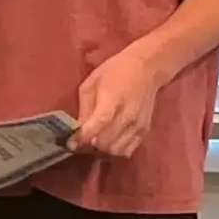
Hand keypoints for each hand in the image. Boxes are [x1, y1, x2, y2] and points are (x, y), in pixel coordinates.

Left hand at [74, 44, 166, 158]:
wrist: (148, 68)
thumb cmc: (115, 72)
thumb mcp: (91, 84)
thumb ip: (84, 109)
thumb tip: (77, 131)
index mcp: (112, 100)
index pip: (98, 126)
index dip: (83, 138)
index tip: (71, 143)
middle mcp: (128, 115)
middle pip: (106, 143)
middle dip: (90, 146)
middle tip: (83, 140)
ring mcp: (138, 124)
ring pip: (116, 150)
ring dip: (102, 150)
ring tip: (96, 141)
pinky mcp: (145, 130)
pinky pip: (128, 151)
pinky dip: (116, 150)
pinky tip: (110, 141)